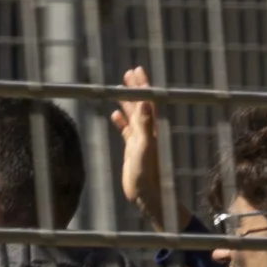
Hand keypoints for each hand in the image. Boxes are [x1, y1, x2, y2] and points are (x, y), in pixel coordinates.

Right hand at [110, 66, 169, 230]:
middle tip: (129, 73)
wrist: (148, 195)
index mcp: (152, 128)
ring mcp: (140, 140)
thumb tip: (145, 102)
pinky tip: (114, 116)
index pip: (147, 101)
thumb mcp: (145, 147)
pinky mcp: (133, 150)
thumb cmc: (148, 174)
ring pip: (133, 116)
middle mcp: (148, 131)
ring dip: (127, 102)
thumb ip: (145, 124)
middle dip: (135, 88)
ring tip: (119, 89)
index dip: (142, 85)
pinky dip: (121, 122)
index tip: (136, 70)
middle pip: (141, 104)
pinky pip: (126, 131)